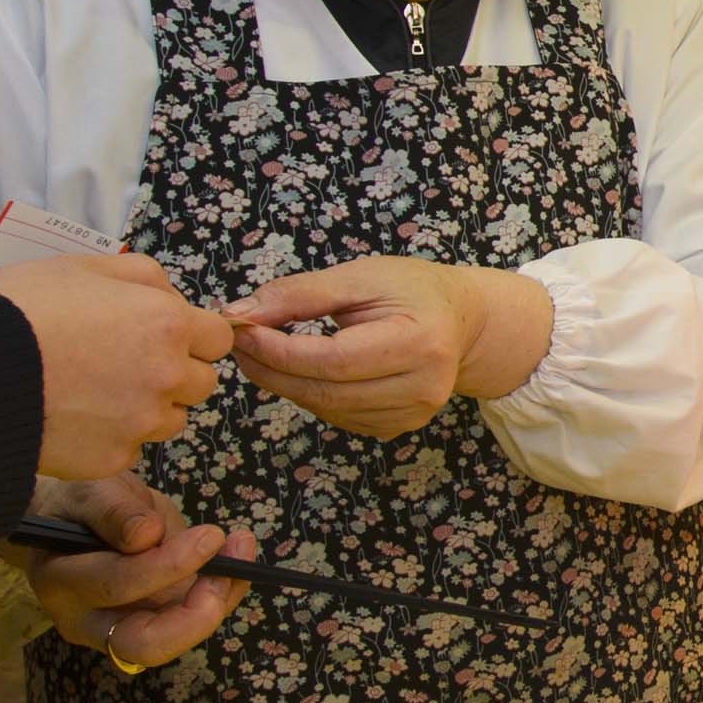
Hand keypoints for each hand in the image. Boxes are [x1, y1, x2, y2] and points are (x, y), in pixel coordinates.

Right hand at [0, 252, 233, 480]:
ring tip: (94, 390)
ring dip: (146, 408)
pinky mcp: (113, 458)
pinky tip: (73, 415)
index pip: (218, 338)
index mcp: (167, 323)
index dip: (191, 335)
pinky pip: (129, 448)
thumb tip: (171, 295)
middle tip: (124, 363)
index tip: (165, 336)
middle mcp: (166, 375)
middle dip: (173, 373)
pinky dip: (110, 437)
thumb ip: (143, 276)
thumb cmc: (24, 309)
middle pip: (200, 383)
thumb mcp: (86, 265)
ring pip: (168, 419)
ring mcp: (141, 422)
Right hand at [1, 472, 250, 667]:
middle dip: (194, 617)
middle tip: (229, 571)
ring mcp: (122, 627)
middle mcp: (89, 619)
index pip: (117, 587)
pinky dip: (222, 592)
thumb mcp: (87, 492)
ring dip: (218, 600)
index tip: (208, 536)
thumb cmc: (75, 505)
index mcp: (63, 584)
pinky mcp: (152, 621)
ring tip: (241, 548)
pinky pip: (191, 619)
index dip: (167, 566)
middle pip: (143, 644)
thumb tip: (147, 535)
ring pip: (175, 639)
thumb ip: (112, 511)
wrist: (75, 520)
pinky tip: (238, 554)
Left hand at [224, 256, 552, 440]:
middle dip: (272, 369)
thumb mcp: (359, 276)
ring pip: (327, 409)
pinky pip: (337, 417)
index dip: (280, 350)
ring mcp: (413, 414)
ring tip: (262, 353)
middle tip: (239, 344)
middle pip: (326, 391)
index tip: (241, 331)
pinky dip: (309, 395)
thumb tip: (240, 315)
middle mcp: (424, 387)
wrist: (462, 320)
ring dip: (285, 384)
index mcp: (420, 343)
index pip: (334, 359)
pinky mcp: (398, 427)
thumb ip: (299, 295)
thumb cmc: (411, 289)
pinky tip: (300, 371)